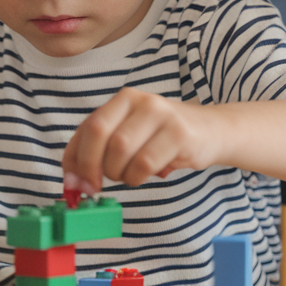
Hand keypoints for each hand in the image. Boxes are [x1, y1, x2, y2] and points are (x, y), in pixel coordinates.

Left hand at [61, 87, 222, 193]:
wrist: (213, 130)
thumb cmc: (164, 137)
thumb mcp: (131, 133)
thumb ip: (100, 149)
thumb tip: (72, 180)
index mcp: (124, 98)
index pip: (88, 127)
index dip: (75, 158)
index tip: (74, 182)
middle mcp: (141, 101)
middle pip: (100, 135)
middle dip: (91, 166)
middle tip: (95, 186)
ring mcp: (162, 115)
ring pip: (120, 151)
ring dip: (119, 174)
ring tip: (130, 174)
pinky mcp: (179, 134)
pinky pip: (144, 164)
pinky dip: (137, 178)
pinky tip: (145, 174)